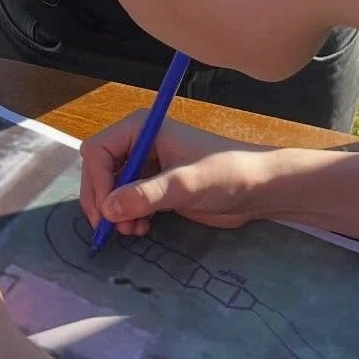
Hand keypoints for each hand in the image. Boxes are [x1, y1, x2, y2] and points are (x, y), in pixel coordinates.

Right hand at [79, 113, 275, 235]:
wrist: (260, 189)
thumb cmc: (229, 174)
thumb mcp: (186, 184)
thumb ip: (147, 194)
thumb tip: (108, 208)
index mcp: (142, 128)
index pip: (97, 150)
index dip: (97, 181)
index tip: (108, 211)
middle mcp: (139, 143)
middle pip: (98, 171)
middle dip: (102, 200)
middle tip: (113, 228)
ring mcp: (147, 166)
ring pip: (110, 189)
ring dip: (114, 212)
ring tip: (132, 230)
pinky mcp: (156, 187)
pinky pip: (126, 201)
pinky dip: (127, 217)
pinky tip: (141, 228)